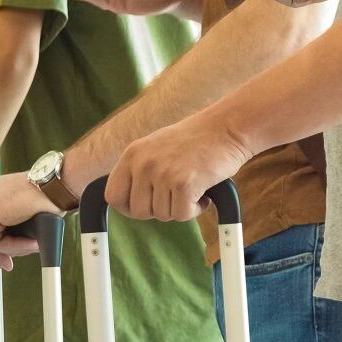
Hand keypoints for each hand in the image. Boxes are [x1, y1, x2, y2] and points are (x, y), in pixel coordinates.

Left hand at [0, 172, 60, 269]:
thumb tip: (5, 248)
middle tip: (9, 263)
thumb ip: (9, 223)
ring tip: (32, 248)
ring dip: (12, 249)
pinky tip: (32, 244)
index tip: (5, 257)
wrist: (56, 184)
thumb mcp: (22, 208)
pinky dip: (14, 247)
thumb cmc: (47, 194)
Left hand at [105, 114, 249, 223]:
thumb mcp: (157, 147)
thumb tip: (129, 202)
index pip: (113, 196)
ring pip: (163, 215)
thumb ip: (140, 170)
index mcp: (132, 154)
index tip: (145, 207)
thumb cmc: (198, 140)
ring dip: (181, 207)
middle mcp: (143, 164)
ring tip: (194, 187)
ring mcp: (163, 173)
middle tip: (177, 195)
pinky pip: (182, 215)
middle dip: (160, 209)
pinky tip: (204, 193)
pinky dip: (195, 209)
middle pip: (138, 211)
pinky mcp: (184, 183)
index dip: (128, 207)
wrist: (229, 127)